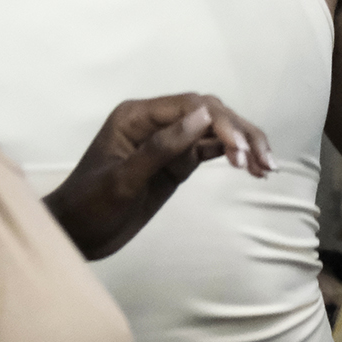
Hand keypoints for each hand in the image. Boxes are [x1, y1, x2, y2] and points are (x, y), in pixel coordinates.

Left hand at [45, 94, 272, 259]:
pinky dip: (233, 157)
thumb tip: (203, 117)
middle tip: (263, 161)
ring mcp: (168, 141)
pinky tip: (253, 168)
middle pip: (209, 114)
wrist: (75, 235)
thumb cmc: (88, 207)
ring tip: (266, 168)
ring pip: (215, 132)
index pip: (191, 106)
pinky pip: (209, 151)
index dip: (221, 124)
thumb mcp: (123, 180)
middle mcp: (155, 121)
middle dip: (240, 133)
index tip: (242, 152)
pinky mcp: (175, 162)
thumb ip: (162, 147)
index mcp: (137, 116)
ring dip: (243, 145)